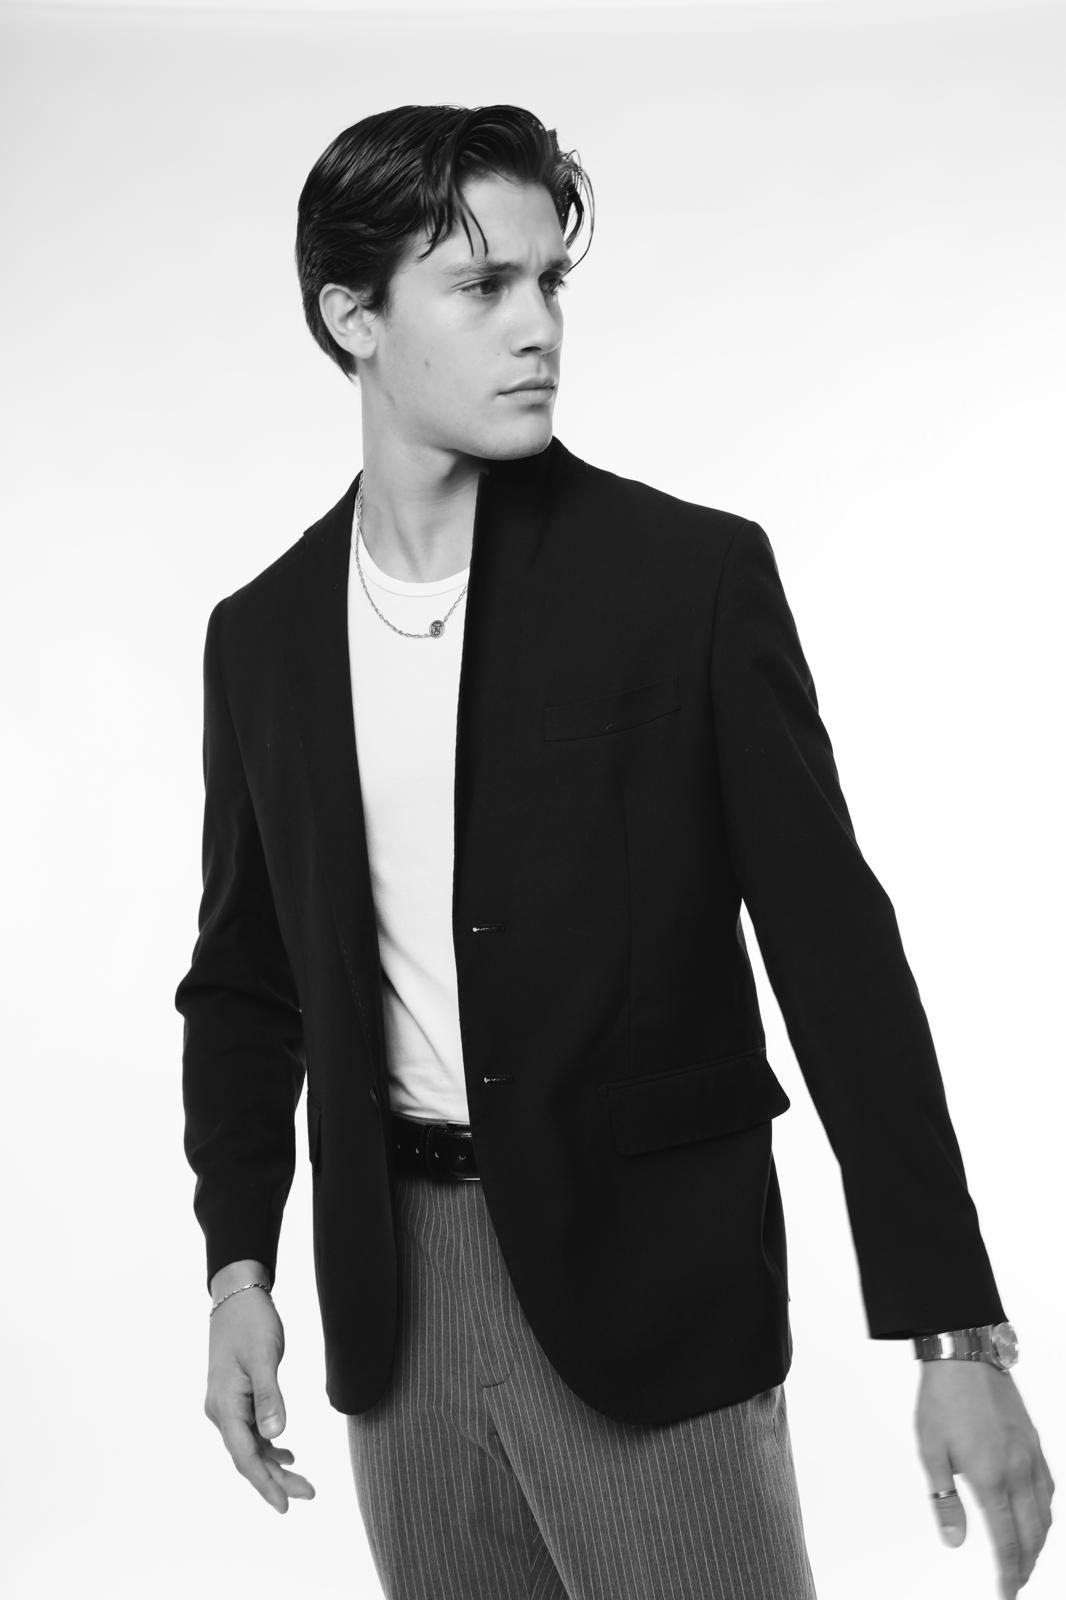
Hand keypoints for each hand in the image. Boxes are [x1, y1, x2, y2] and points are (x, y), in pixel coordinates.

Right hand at [204, 1286, 315, 1512]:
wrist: (236, 1294)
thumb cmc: (250, 1321)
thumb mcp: (263, 1356)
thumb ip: (270, 1396)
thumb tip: (276, 1436)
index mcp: (225, 1405)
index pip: (245, 1456)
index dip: (265, 1483)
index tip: (286, 1505)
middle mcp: (221, 1410)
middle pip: (249, 1456)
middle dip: (276, 1479)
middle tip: (309, 1494)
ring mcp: (227, 1404)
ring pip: (251, 1446)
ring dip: (274, 1464)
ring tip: (303, 1481)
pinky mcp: (236, 1395)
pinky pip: (251, 1431)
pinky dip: (269, 1445)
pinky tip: (287, 1452)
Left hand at [915, 1360, 1053, 1595]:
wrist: (965, 1355)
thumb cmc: (942, 1399)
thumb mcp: (931, 1451)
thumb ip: (945, 1501)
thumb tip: (955, 1541)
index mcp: (991, 1478)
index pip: (1007, 1541)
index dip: (1008, 1573)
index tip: (1005, 1593)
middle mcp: (1018, 1471)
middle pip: (1031, 1534)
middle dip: (1025, 1565)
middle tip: (1015, 1584)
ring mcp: (1031, 1456)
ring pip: (1045, 1513)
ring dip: (1039, 1543)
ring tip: (1026, 1560)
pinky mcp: (1035, 1441)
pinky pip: (1049, 1487)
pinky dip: (1046, 1512)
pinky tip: (1038, 1517)